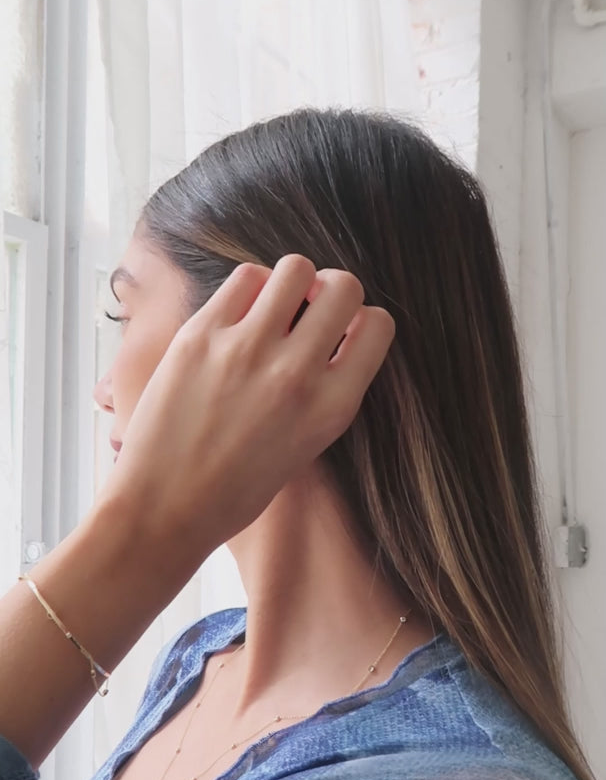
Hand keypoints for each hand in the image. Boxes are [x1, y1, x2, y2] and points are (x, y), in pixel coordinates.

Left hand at [98, 254, 394, 561]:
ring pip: (295, 269)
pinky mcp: (201, 336)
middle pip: (343, 287)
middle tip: (309, 311)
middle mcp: (296, 374)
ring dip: (291, 282)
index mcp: (331, 408)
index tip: (342, 332)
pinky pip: (245, 278)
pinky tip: (239, 316)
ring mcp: (247, 350)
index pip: (378, 326)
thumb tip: (331, 334)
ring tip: (273, 308)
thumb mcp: (305, 446)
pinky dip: (250, 288)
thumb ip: (325, 390)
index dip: (362, 322)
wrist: (166, 510)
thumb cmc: (236, 491)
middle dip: (331, 292)